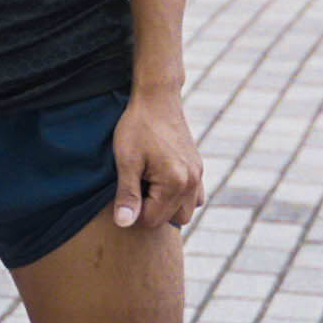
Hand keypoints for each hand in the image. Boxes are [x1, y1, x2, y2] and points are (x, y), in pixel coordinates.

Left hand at [111, 90, 205, 230]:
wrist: (157, 99)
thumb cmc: (137, 127)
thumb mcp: (127, 161)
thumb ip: (127, 195)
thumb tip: (124, 223)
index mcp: (175, 183)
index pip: (153, 220)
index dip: (134, 211)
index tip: (126, 189)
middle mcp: (192, 182)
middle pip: (174, 220)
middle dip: (153, 211)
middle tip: (137, 186)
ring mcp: (198, 174)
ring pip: (187, 210)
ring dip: (168, 206)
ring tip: (149, 185)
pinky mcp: (198, 167)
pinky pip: (195, 197)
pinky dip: (180, 196)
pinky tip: (162, 181)